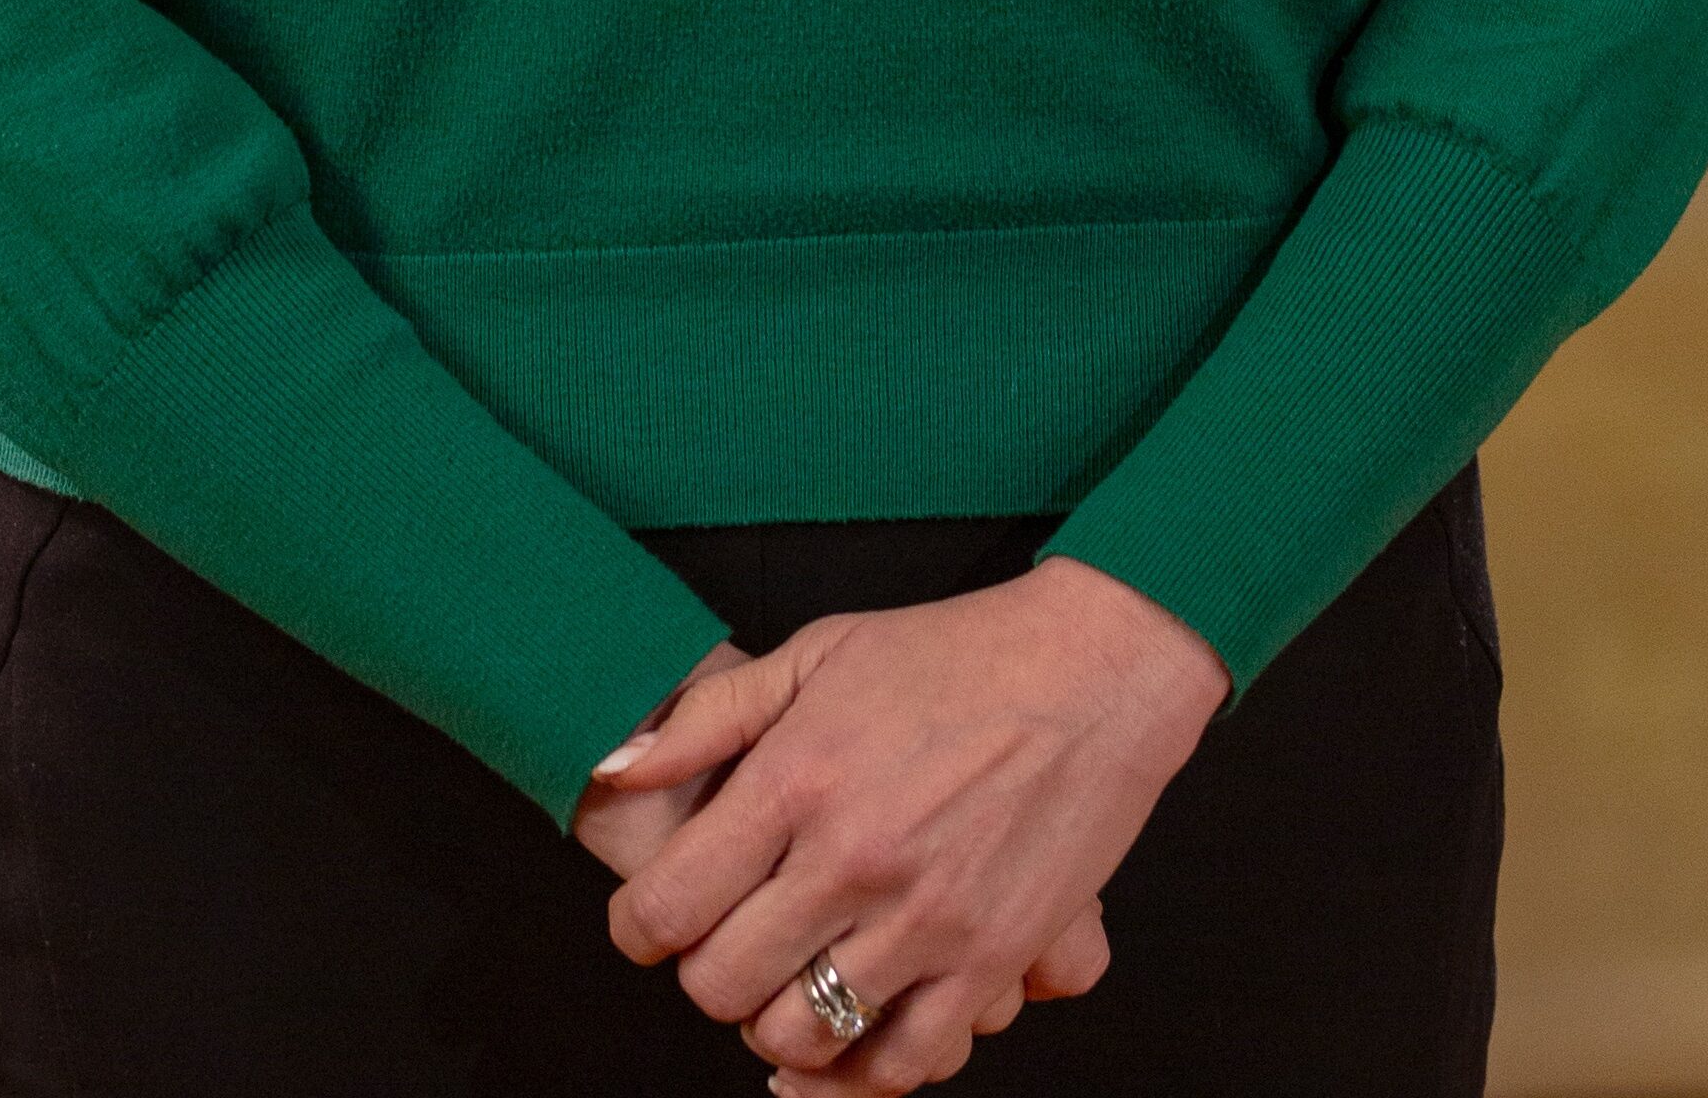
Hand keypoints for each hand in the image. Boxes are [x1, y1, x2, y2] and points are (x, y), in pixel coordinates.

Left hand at [586, 558, 1225, 1091]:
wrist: (1092, 670)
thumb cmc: (951, 651)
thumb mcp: (816, 651)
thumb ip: (709, 719)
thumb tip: (615, 770)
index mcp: (798, 779)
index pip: (668, 908)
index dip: (640, 928)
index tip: (655, 919)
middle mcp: (850, 859)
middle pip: (720, 986)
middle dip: (706, 973)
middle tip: (727, 940)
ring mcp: (923, 920)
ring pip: (799, 1037)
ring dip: (778, 1021)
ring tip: (790, 976)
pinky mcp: (990, 961)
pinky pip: (903, 1064)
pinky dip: (860, 1068)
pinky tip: (846, 1036)